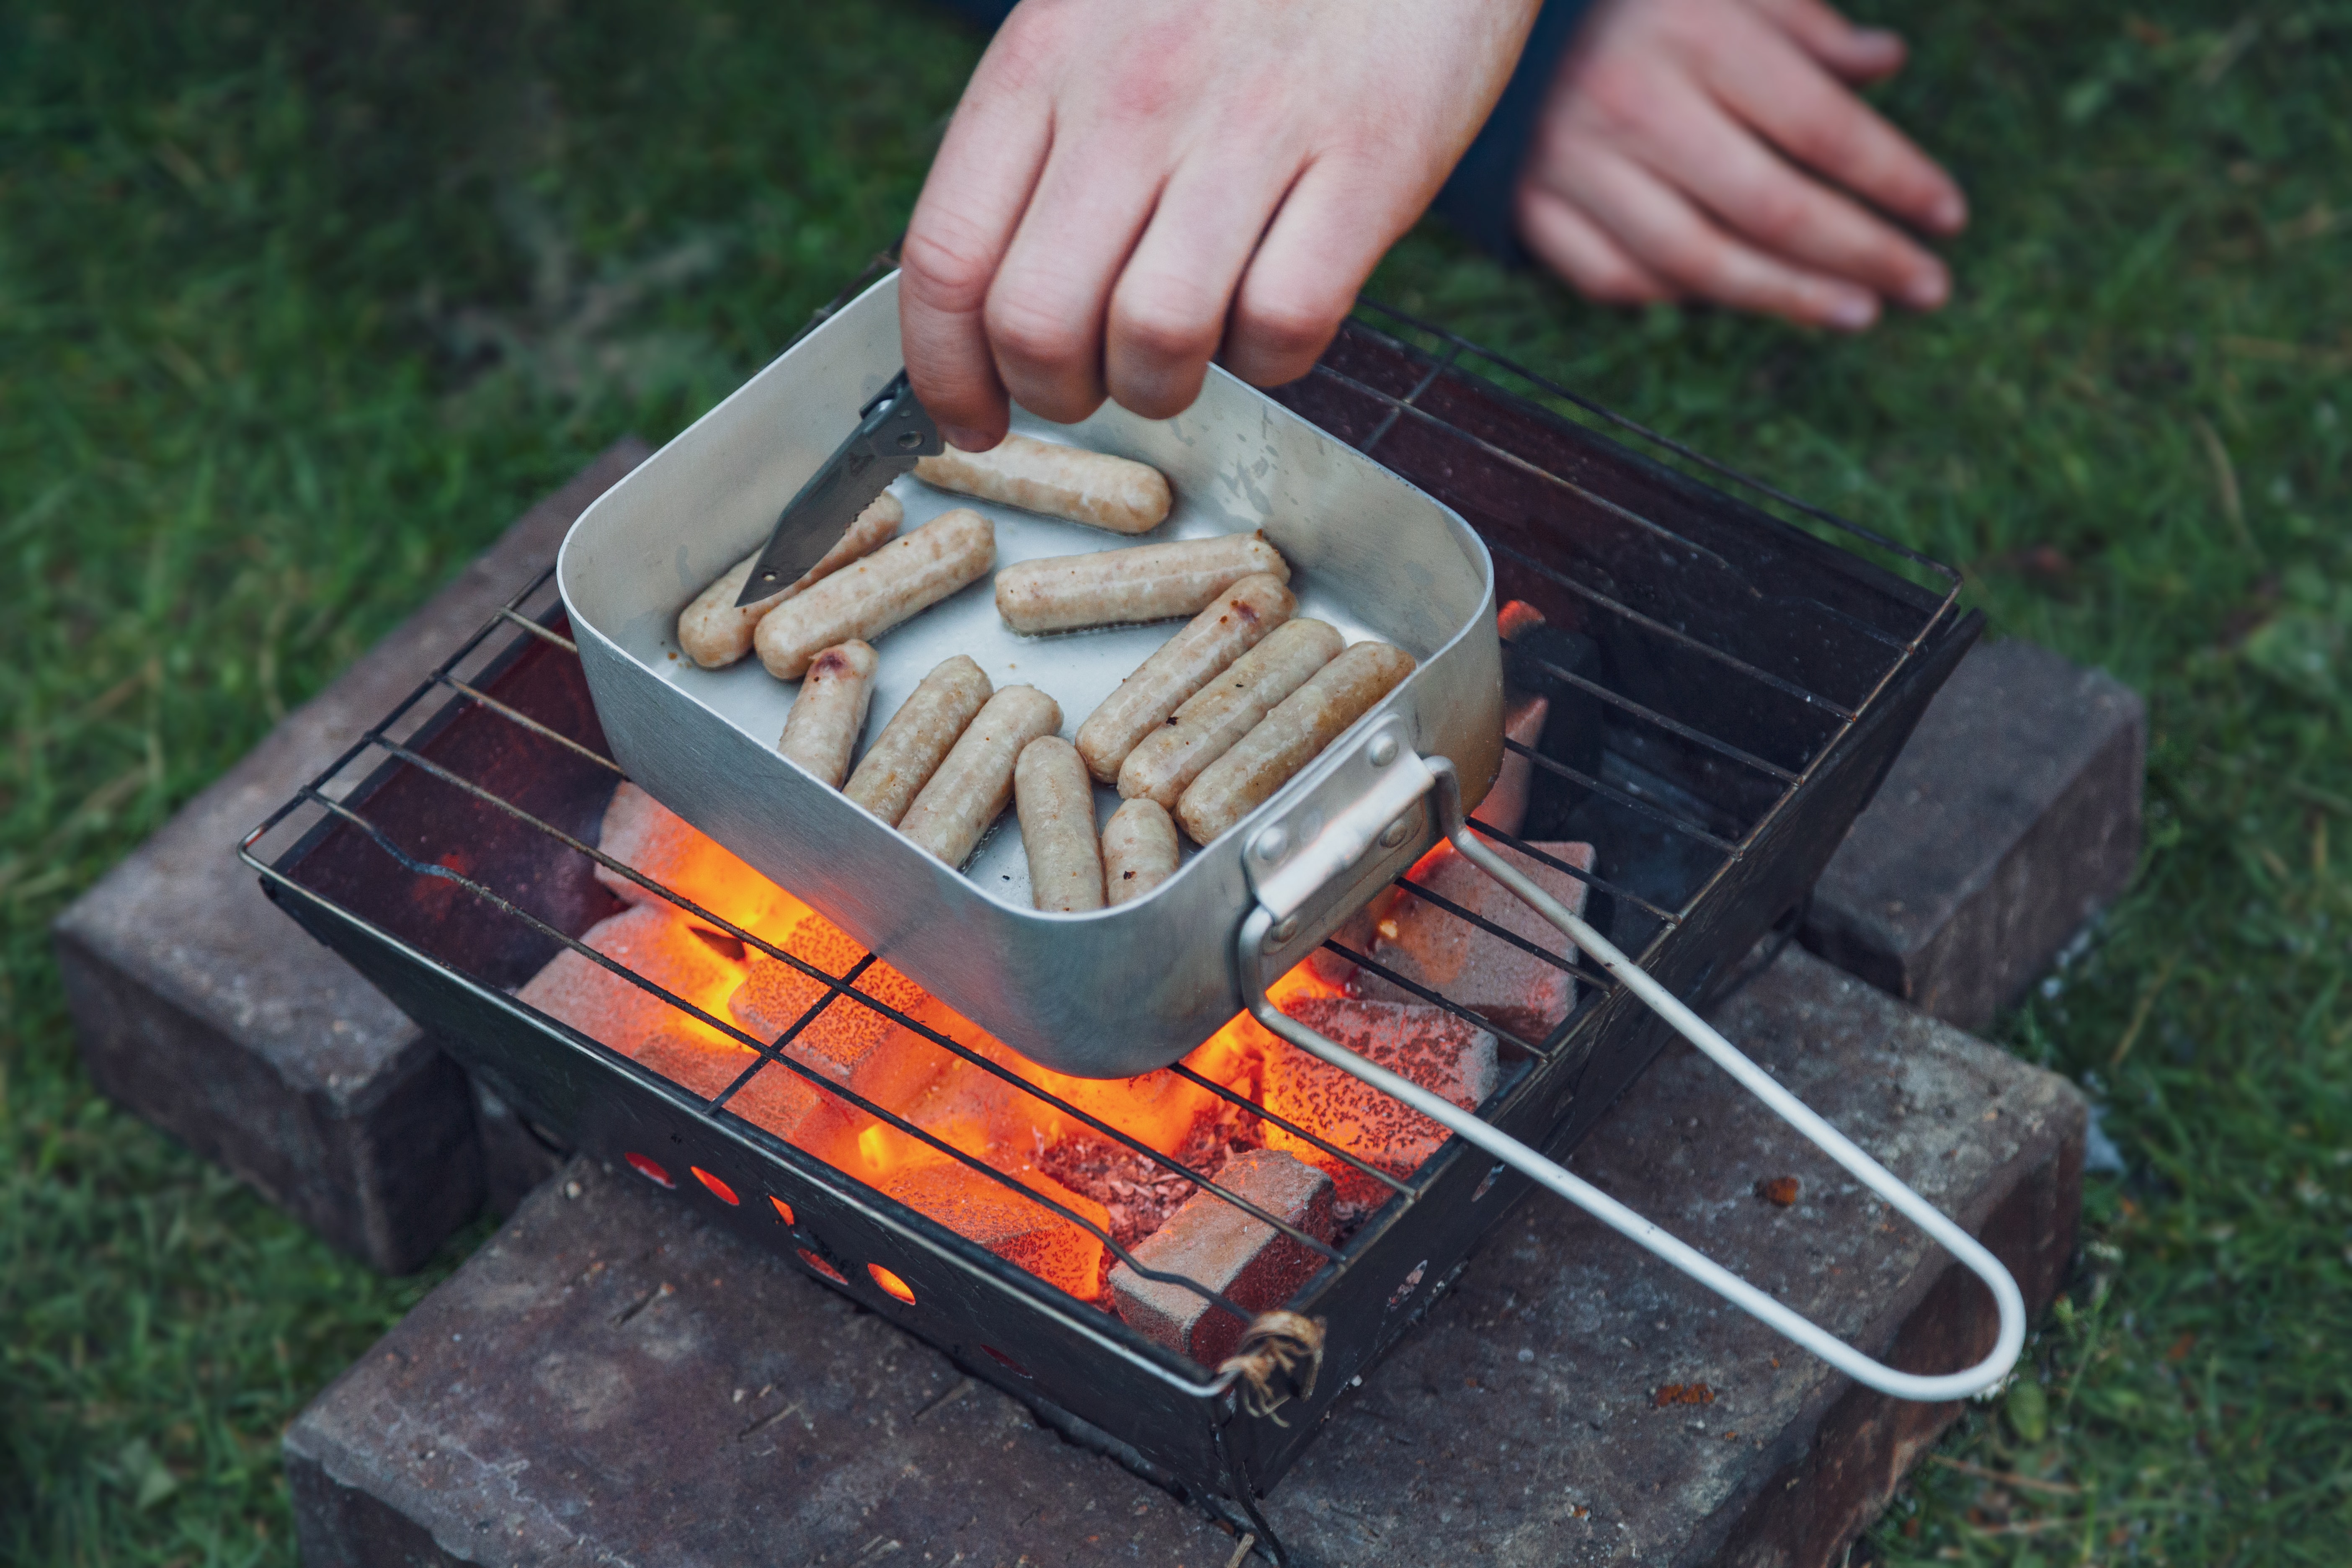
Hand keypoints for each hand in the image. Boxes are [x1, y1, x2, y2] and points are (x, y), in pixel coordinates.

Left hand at [900, 0, 1541, 448]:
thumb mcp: (1096, 24)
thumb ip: (1038, 145)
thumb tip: (986, 302)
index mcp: (1046, 61)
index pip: (947, 258)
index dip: (946, 373)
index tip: (973, 420)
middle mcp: (1134, 95)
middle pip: (1038, 324)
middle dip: (1059, 393)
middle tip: (1096, 381)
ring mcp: (1254, 126)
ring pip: (1156, 340)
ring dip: (1164, 385)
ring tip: (1189, 352)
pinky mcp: (1370, 157)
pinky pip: (1286, 323)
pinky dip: (1275, 355)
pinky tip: (1278, 308)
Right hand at [1515, 0, 1965, 329]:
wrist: (1472, 11)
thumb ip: (1802, 20)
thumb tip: (1884, 64)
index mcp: (1693, 34)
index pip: (1821, 127)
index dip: (1895, 178)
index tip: (1949, 215)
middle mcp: (1634, 106)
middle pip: (1770, 208)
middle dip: (1861, 254)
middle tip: (1927, 285)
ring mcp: (1574, 166)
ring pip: (1697, 263)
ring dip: (1786, 297)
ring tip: (1856, 312)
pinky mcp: (1529, 207)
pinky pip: (1614, 278)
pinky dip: (1675, 296)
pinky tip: (1730, 296)